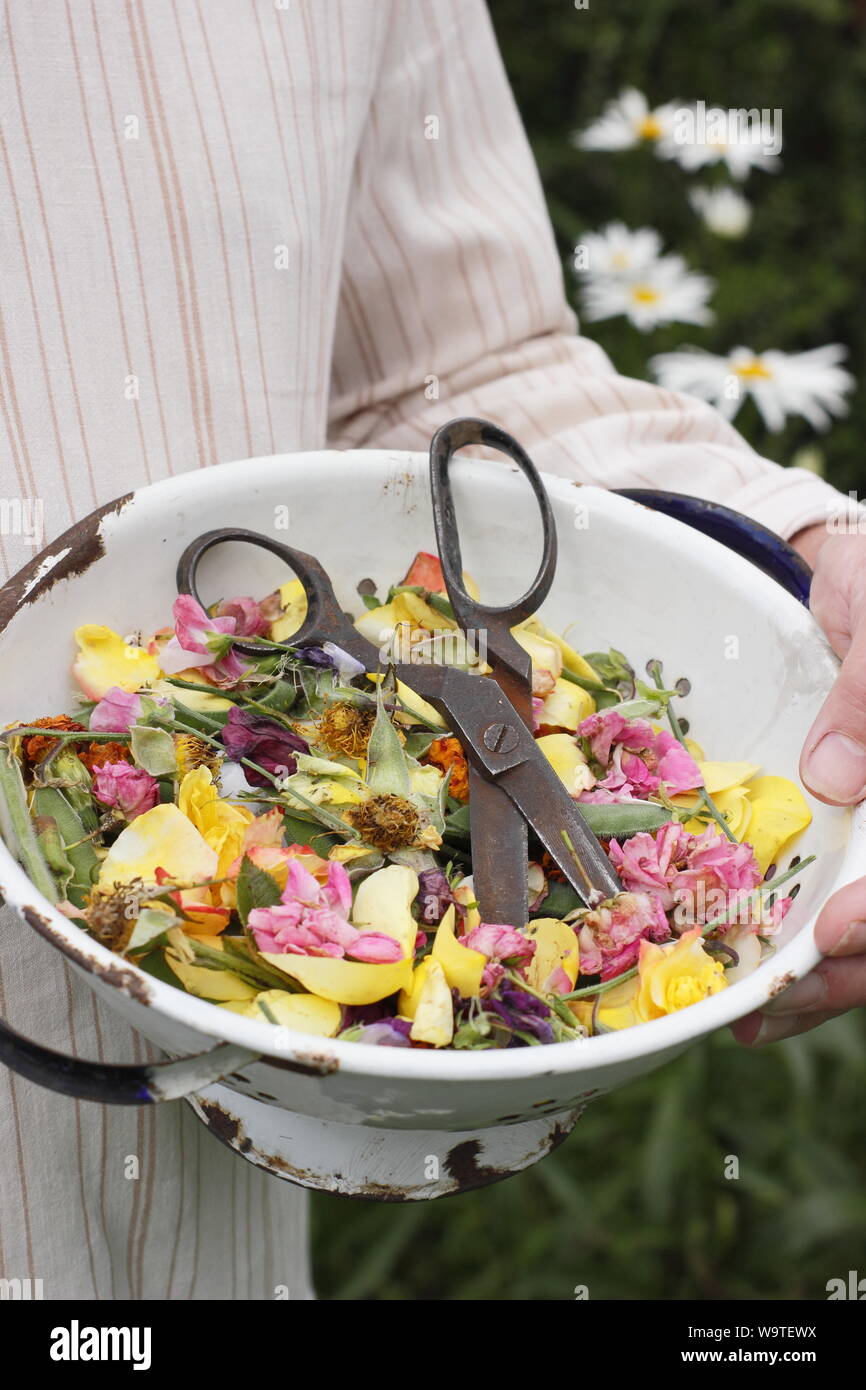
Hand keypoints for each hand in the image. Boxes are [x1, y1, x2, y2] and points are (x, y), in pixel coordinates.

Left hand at [732, 524, 865, 1044]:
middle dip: (847, 972)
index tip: (839, 933)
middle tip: (768, 1012)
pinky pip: (836, 893)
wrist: (861, 579)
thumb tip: (839, 780)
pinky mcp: (858, 829)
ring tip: (752, 1017)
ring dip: (823, 977)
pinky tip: (760, 971)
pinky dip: (805, 941)